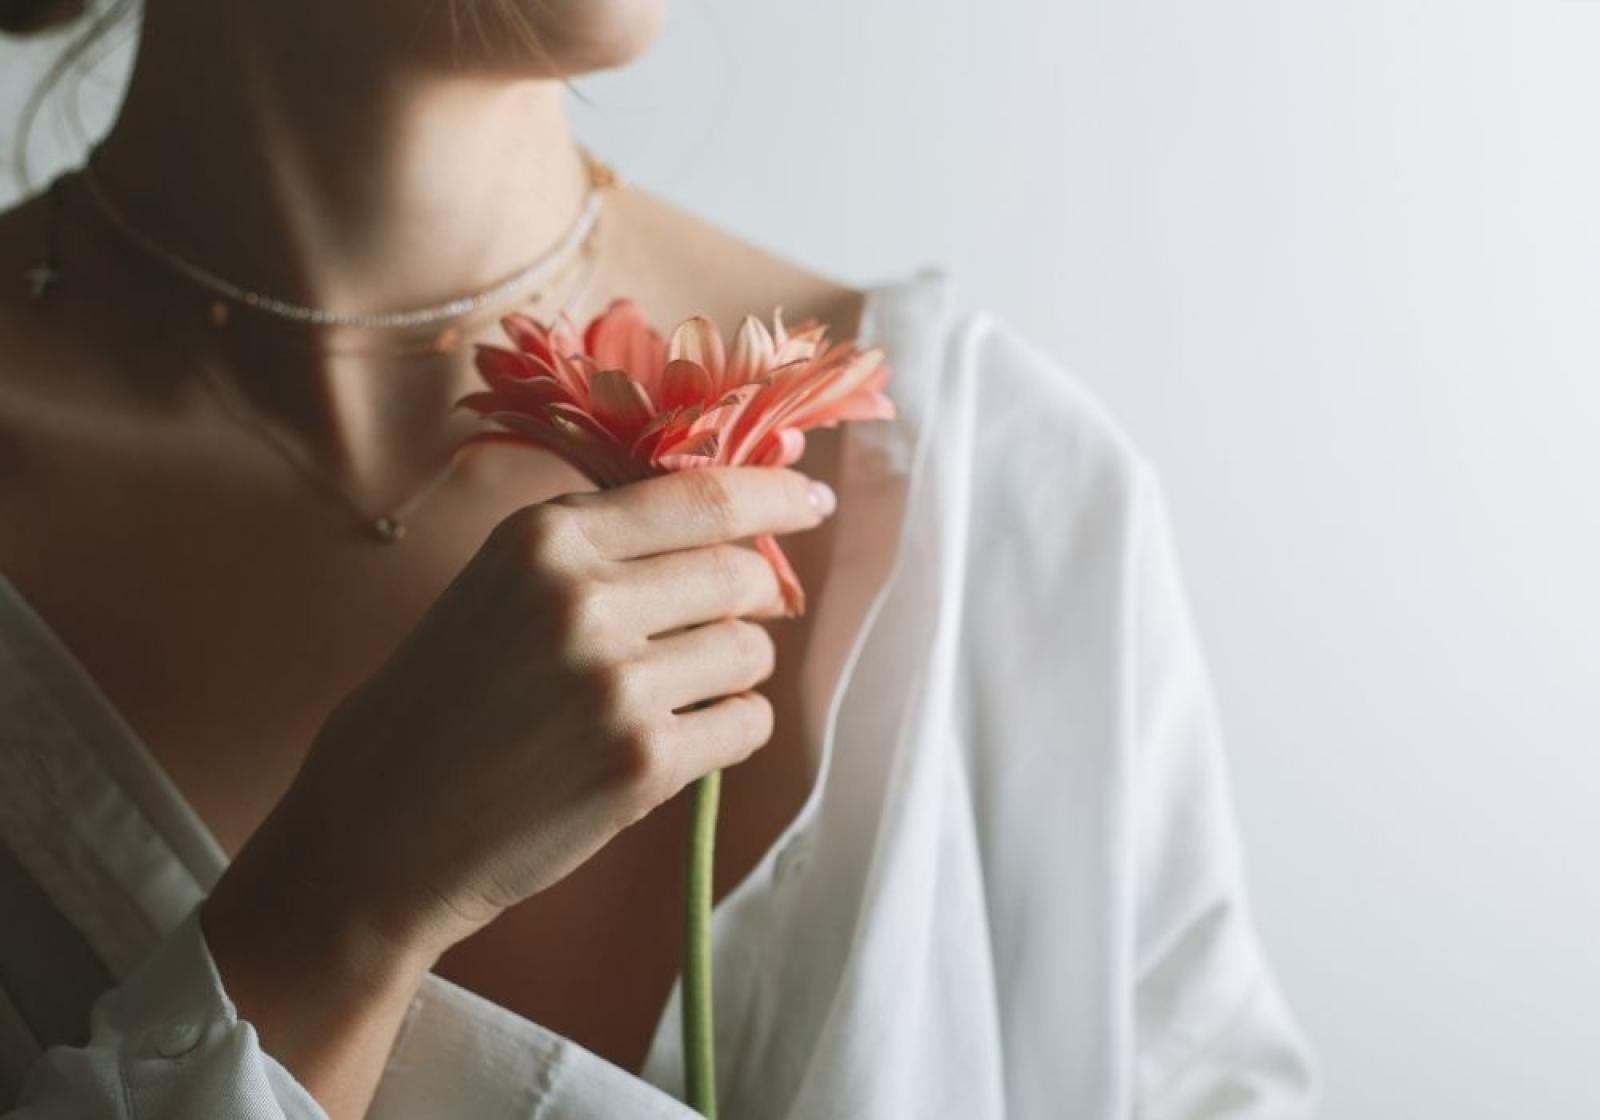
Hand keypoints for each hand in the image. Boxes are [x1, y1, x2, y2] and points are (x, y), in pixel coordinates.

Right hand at [217, 465, 836, 964]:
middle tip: (710, 627)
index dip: (775, 496)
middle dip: (746, 599)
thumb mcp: (500, 585)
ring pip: (751, 652)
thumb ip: (602, 546)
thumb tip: (731, 525)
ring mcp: (618, 684)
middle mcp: (585, 599)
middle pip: (742, 574)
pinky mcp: (642, 765)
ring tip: (662, 697)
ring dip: (727, 673)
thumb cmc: (442, 701)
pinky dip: (726, 732)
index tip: (811, 501)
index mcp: (547, 540)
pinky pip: (746, 725)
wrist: (381, 828)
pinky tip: (669, 743)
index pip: (704, 496)